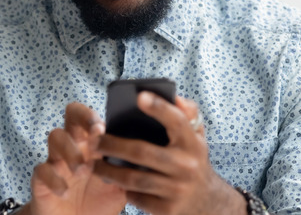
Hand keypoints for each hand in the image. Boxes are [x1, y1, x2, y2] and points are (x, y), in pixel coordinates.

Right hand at [24, 102, 126, 214]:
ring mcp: (56, 161)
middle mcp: (74, 146)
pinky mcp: (41, 180)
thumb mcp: (119, 186)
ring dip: (70, 150)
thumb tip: (149, 156)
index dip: (92, 116)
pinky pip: (41, 170)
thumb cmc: (98, 202)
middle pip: (70, 114)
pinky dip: (53, 179)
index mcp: (92, 144)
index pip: (89, 116)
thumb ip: (129, 170)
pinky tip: (65, 192)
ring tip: (81, 171)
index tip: (103, 128)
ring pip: (55, 136)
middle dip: (82, 118)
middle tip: (94, 134)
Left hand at [93, 93, 244, 214]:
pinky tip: (114, 181)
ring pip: (134, 178)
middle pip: (142, 152)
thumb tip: (176, 98)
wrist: (207, 201)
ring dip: (108, 170)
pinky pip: (136, 197)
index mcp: (193, 143)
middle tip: (94, 141)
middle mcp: (187, 166)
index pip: (177, 121)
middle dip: (112, 145)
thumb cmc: (192, 158)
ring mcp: (177, 190)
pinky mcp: (167, 210)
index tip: (140, 96)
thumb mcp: (196, 136)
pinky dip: (123, 189)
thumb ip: (188, 113)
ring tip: (94, 163)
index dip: (160, 108)